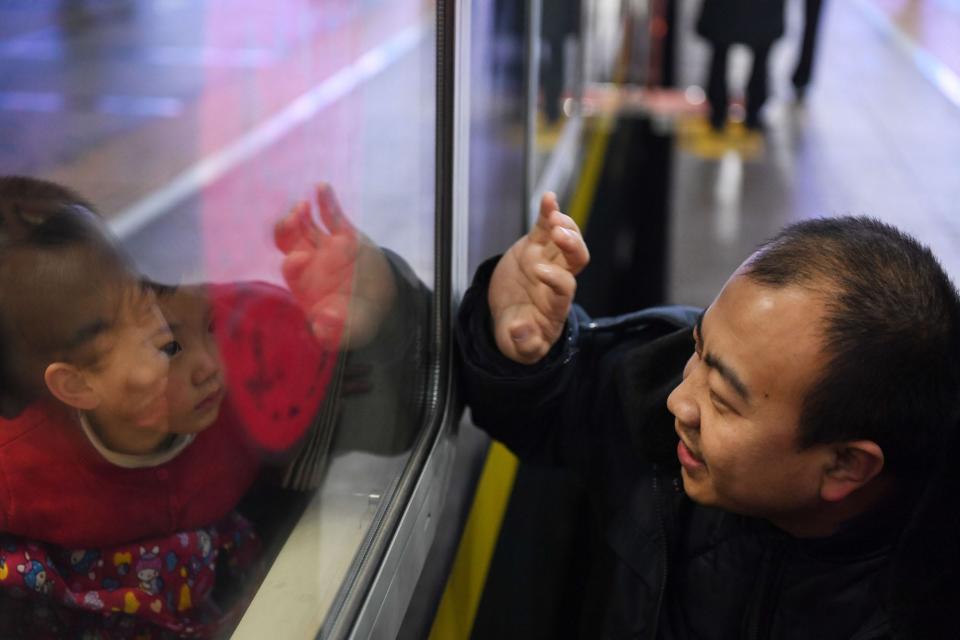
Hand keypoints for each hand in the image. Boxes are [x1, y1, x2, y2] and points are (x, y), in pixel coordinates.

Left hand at [275, 183, 396, 349]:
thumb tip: (322, 321)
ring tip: (304, 206)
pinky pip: (332, 215)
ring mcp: (327, 245)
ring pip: (307, 223)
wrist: (379, 305)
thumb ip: (333, 330)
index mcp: (305, 282)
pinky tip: (322, 187)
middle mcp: (311, 261)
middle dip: (287, 227)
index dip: (293, 262)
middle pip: (290, 238)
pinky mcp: (346, 235)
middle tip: (295, 219)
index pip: (291, 266)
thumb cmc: (355, 319)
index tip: (300, 260)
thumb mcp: (347, 331)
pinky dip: (326, 201)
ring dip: (301, 212)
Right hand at [488, 192, 588, 363]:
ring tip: (553, 217)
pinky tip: (548, 198)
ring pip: (566, 239)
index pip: (565, 289)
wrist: (511, 320)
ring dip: (564, 225)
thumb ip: (523, 343)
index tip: (540, 274)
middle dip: (572, 245)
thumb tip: (519, 330)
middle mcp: (557, 280)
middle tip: (558, 235)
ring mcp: (548, 261)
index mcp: (554, 306)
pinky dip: (549, 213)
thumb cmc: (520, 336)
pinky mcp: (536, 248)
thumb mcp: (519, 348)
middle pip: (576, 259)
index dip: (557, 279)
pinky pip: (547, 228)